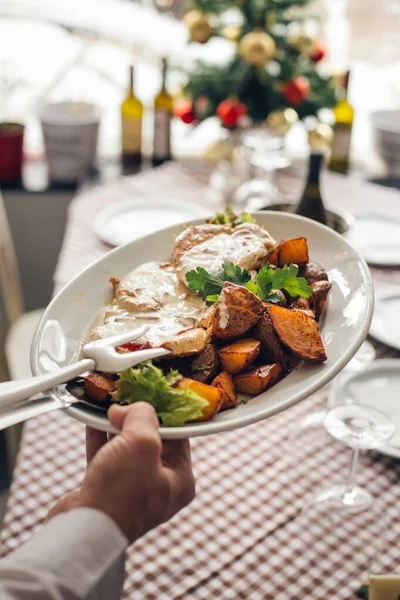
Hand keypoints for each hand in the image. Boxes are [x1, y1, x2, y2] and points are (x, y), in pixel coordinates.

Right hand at [48, 402, 194, 542]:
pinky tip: (93, 420)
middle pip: (151, 440)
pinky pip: (106, 456)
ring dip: (116, 426)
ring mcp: (131, 490)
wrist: (82, 529)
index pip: (178, 436)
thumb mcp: (143, 443)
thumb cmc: (120, 495)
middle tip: (126, 399)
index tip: (150, 395)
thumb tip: (130, 408)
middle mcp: (158, 486)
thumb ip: (143, 416)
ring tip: (108, 406)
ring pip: (126, 447)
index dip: (163, 413)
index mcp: (179, 480)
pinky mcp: (105, 491)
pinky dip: (100, 438)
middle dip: (136, 418)